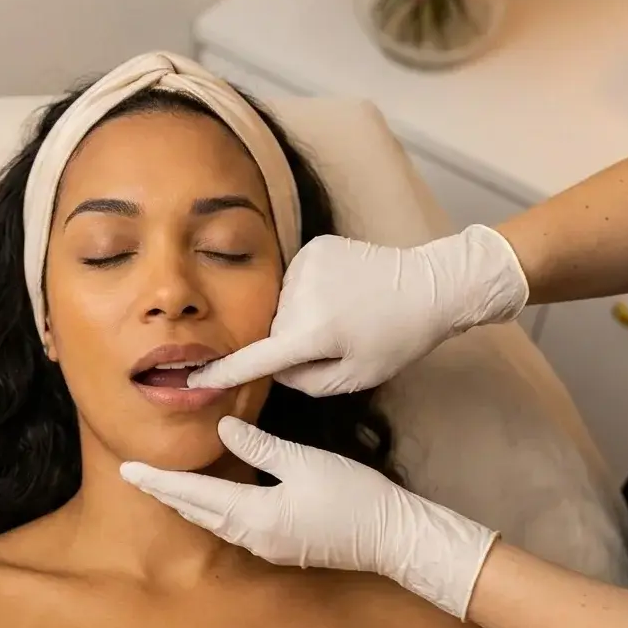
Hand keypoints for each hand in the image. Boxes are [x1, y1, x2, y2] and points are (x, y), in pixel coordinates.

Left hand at [120, 417, 498, 619]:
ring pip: (214, 523)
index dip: (159, 481)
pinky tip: (211, 502)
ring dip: (187, 504)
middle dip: (166, 493)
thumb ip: (259, 446)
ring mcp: (268, 546)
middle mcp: (253, 536)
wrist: (392, 536)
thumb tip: (222, 427)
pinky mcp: (283, 546)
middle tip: (134, 475)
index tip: (129, 469)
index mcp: (253, 515)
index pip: (193, 495)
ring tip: (164, 487)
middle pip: (197, 512)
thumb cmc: (352, 496)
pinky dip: (213, 512)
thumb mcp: (303, 462)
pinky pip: (234, 528)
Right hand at [187, 225, 528, 395]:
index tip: (196, 378)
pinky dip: (311, 292)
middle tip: (337, 342)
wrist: (430, 286)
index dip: (224, 371)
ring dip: (303, 316)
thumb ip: (304, 381)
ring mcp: (307, 264)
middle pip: (275, 330)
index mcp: (314, 332)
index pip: (256, 357)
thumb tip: (273, 367)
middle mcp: (303, 294)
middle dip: (294, 342)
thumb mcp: (354, 377)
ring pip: (284, 305)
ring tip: (345, 315)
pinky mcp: (314, 246)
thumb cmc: (397, 339)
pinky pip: (296, 281)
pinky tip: (343, 292)